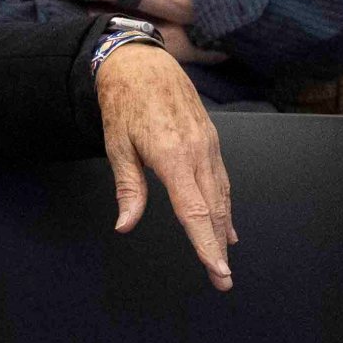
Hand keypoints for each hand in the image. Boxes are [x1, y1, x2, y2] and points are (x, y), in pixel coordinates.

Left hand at [96, 38, 234, 287]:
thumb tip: (125, 225)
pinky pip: (220, 178)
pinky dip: (224, 203)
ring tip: (224, 256)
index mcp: (172, 156)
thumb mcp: (117, 147)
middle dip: (218, 247)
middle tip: (222, 279)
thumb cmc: (125, 102)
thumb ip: (128, 189)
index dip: (206, 244)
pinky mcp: (210, 139)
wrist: (142, 63)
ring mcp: (207, 144)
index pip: (194, 211)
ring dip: (223, 227)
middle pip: (213, 209)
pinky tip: (225, 220)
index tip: (217, 269)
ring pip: (221, 194)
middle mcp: (197, 152)